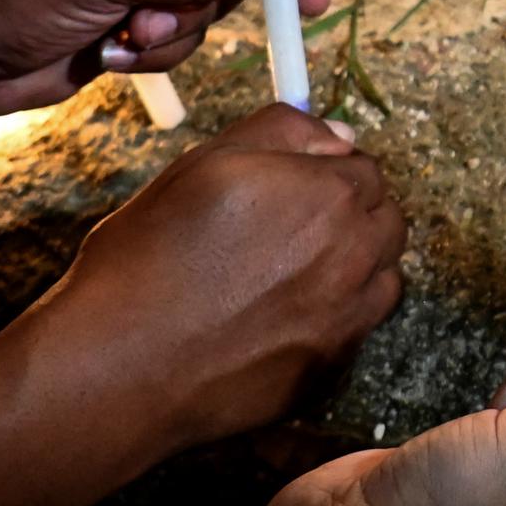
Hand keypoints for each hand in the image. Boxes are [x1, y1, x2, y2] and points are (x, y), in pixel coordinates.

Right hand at [37, 105, 404, 450]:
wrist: (119, 366)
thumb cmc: (148, 258)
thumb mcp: (202, 165)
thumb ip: (281, 132)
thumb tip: (341, 136)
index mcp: (329, 195)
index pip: (365, 170)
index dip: (329, 175)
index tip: (295, 191)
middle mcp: (354, 256)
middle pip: (386, 223)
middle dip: (352, 219)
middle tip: (292, 232)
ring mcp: (348, 321)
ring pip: (381, 280)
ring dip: (353, 271)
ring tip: (287, 279)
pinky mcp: (331, 374)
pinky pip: (353, 334)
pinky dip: (330, 324)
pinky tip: (276, 325)